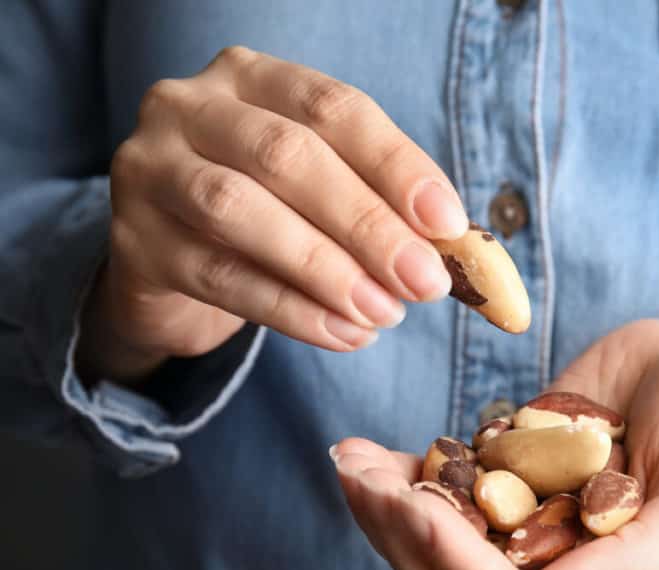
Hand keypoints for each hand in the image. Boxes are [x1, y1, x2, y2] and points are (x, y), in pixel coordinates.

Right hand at [79, 46, 465, 383]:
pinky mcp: (134, 244)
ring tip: (386, 314)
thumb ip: (382, 207)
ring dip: (327, 268)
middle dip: (367, 223)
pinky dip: (292, 310)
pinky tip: (344, 333)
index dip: (396, 165)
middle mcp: (189, 107)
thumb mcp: (322, 193)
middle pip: (287, 156)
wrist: (172, 267)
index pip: (334, 109)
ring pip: (242, 211)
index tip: (449, 223)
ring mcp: (149, 171)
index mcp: (250, 77)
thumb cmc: (269, 216)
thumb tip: (454, 247)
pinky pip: (221, 277)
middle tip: (424, 282)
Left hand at [332, 316, 658, 569]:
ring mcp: (526, 518)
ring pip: (435, 540)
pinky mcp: (506, 471)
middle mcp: (555, 566)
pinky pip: (442, 487)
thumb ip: (631, 568)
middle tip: (358, 474)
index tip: (412, 500)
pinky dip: (401, 472)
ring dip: (386, 507)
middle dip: (399, 533)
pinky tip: (368, 450)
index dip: (452, 559)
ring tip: (349, 459)